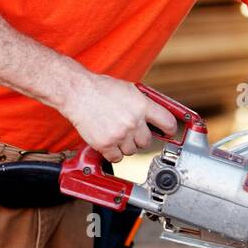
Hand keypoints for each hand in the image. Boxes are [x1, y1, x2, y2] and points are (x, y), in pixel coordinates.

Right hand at [60, 73, 178, 163]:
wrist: (77, 93)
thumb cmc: (101, 89)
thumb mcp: (130, 90)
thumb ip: (144, 104)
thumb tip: (156, 117)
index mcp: (142, 105)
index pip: (168, 123)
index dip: (170, 130)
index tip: (168, 133)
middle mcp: (133, 121)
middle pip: (147, 141)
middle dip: (140, 138)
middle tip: (129, 130)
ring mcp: (120, 134)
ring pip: (132, 151)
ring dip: (125, 145)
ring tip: (115, 132)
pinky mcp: (106, 144)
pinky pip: (117, 158)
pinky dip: (113, 153)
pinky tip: (108, 142)